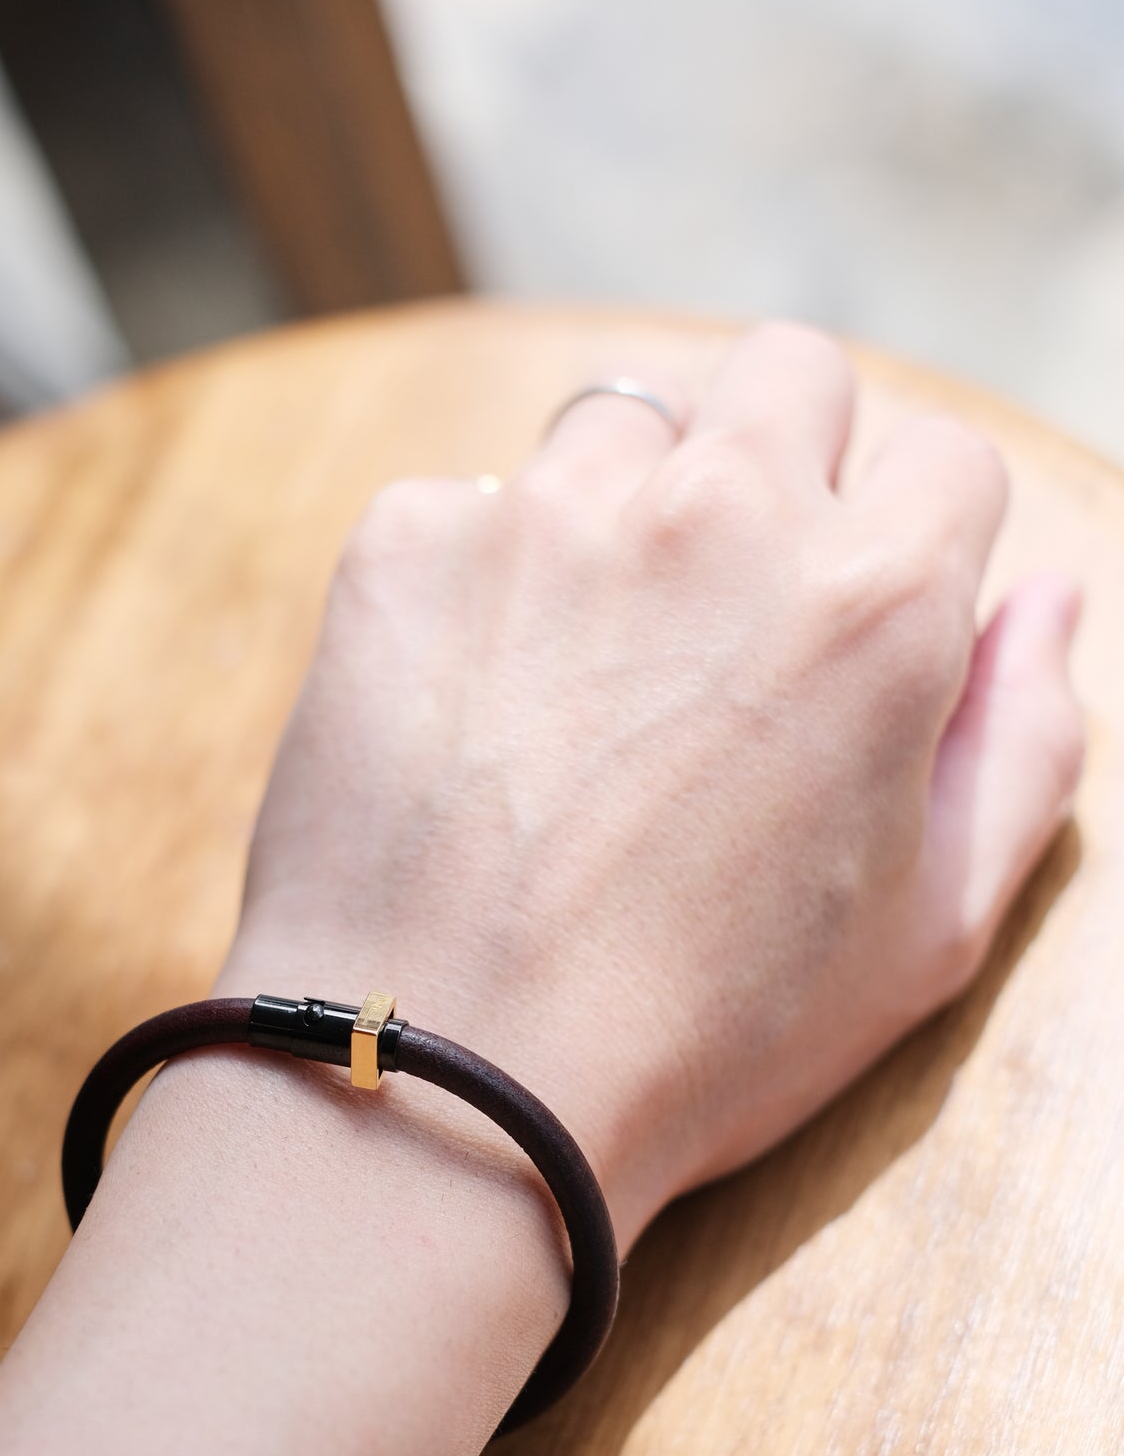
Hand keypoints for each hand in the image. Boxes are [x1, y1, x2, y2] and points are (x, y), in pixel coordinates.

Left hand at [217, 323, 1082, 1246]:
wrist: (444, 1082)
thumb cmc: (703, 1039)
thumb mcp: (929, 933)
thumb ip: (1025, 741)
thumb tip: (1049, 596)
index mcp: (876, 597)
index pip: (946, 460)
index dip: (914, 545)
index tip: (855, 630)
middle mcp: (718, 512)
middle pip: (788, 373)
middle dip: (783, 461)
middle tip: (730, 611)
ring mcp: (547, 516)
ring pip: (623, 422)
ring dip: (629, 506)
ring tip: (591, 670)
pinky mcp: (407, 546)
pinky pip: (470, 505)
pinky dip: (482, 580)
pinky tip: (472, 713)